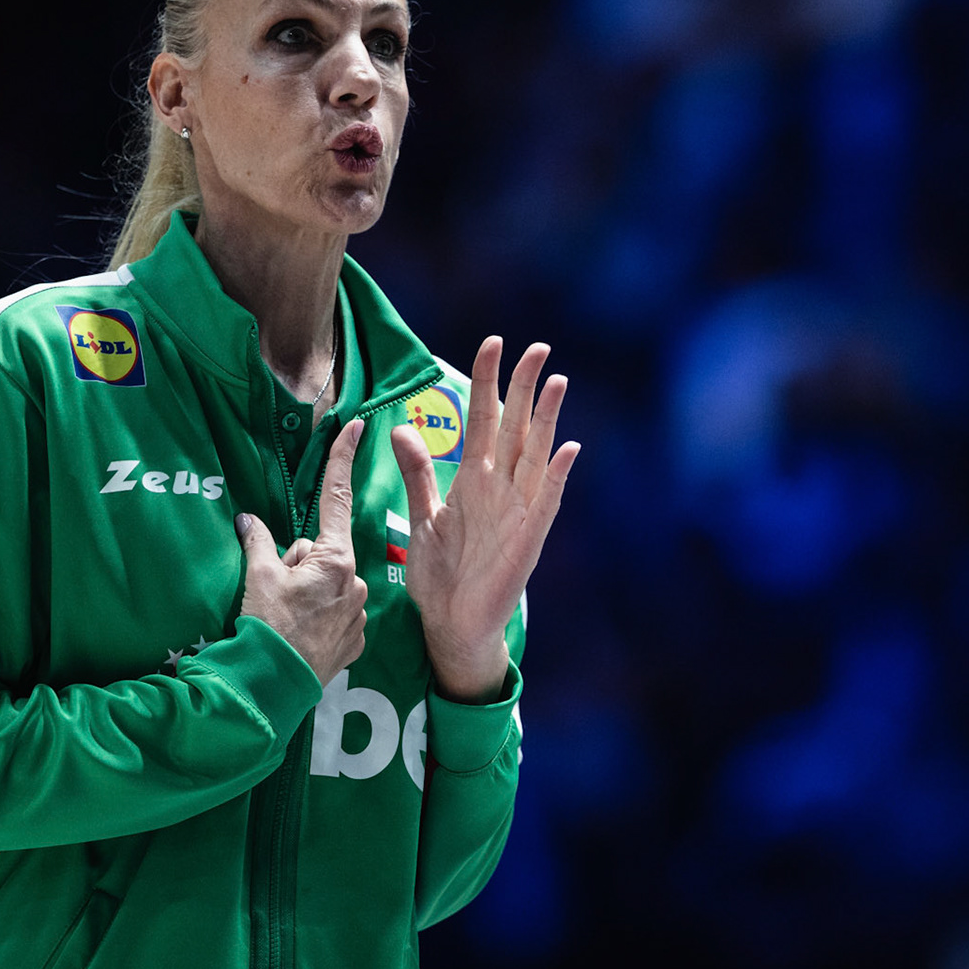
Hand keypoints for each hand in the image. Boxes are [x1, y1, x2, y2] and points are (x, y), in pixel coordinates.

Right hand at [235, 419, 368, 686]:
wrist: (274, 684)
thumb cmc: (267, 626)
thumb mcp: (259, 576)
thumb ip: (258, 541)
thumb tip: (248, 519)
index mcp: (335, 559)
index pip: (336, 499)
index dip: (342, 460)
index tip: (357, 426)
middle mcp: (355, 583)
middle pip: (323, 552)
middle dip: (300, 562)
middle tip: (278, 587)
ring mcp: (358, 614)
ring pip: (329, 583)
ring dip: (309, 590)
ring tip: (287, 615)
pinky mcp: (356, 641)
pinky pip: (336, 613)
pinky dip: (319, 617)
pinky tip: (301, 632)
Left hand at [391, 338, 579, 702]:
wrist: (451, 624)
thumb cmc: (441, 575)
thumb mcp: (424, 516)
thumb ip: (419, 473)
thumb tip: (401, 427)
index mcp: (475, 479)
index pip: (484, 419)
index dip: (488, 382)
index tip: (493, 344)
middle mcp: (501, 488)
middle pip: (517, 427)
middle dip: (525, 387)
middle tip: (538, 347)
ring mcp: (519, 511)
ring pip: (536, 455)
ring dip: (548, 420)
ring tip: (558, 382)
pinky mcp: (528, 538)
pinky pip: (545, 502)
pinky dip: (555, 476)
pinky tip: (567, 449)